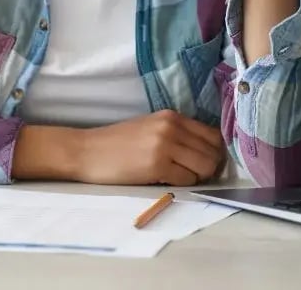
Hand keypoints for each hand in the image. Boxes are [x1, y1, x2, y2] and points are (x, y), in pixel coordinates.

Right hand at [76, 110, 225, 185]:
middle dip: (208, 167)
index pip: (213, 135)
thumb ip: (177, 134)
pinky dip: (182, 184)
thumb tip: (208, 153)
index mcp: (171, 116)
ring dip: (196, 177)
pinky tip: (165, 180)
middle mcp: (171, 127)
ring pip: (205, 167)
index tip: (203, 162)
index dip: (214, 152)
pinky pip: (187, 180)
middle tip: (191, 174)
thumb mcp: (150, 128)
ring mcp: (165, 145)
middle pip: (213, 153)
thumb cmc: (116, 143)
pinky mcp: (157, 165)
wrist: (86, 151)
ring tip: (177, 176)